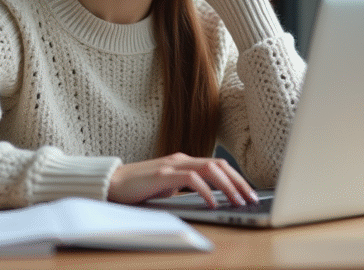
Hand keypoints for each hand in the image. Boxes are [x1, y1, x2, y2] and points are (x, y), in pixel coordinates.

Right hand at [107, 152, 258, 207]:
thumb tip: (208, 197)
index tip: (249, 193)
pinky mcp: (163, 175)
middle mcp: (181, 159)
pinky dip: (207, 191)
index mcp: (184, 161)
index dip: (236, 178)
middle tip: (252, 198)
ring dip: (228, 186)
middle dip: (239, 181)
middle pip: (219, 164)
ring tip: (239, 201)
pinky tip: (214, 203)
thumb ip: (185, 187)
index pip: (217, 165)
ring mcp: (172, 165)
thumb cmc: (139, 188)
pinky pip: (192, 180)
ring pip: (210, 169)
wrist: (111, 184)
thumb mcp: (168, 187)